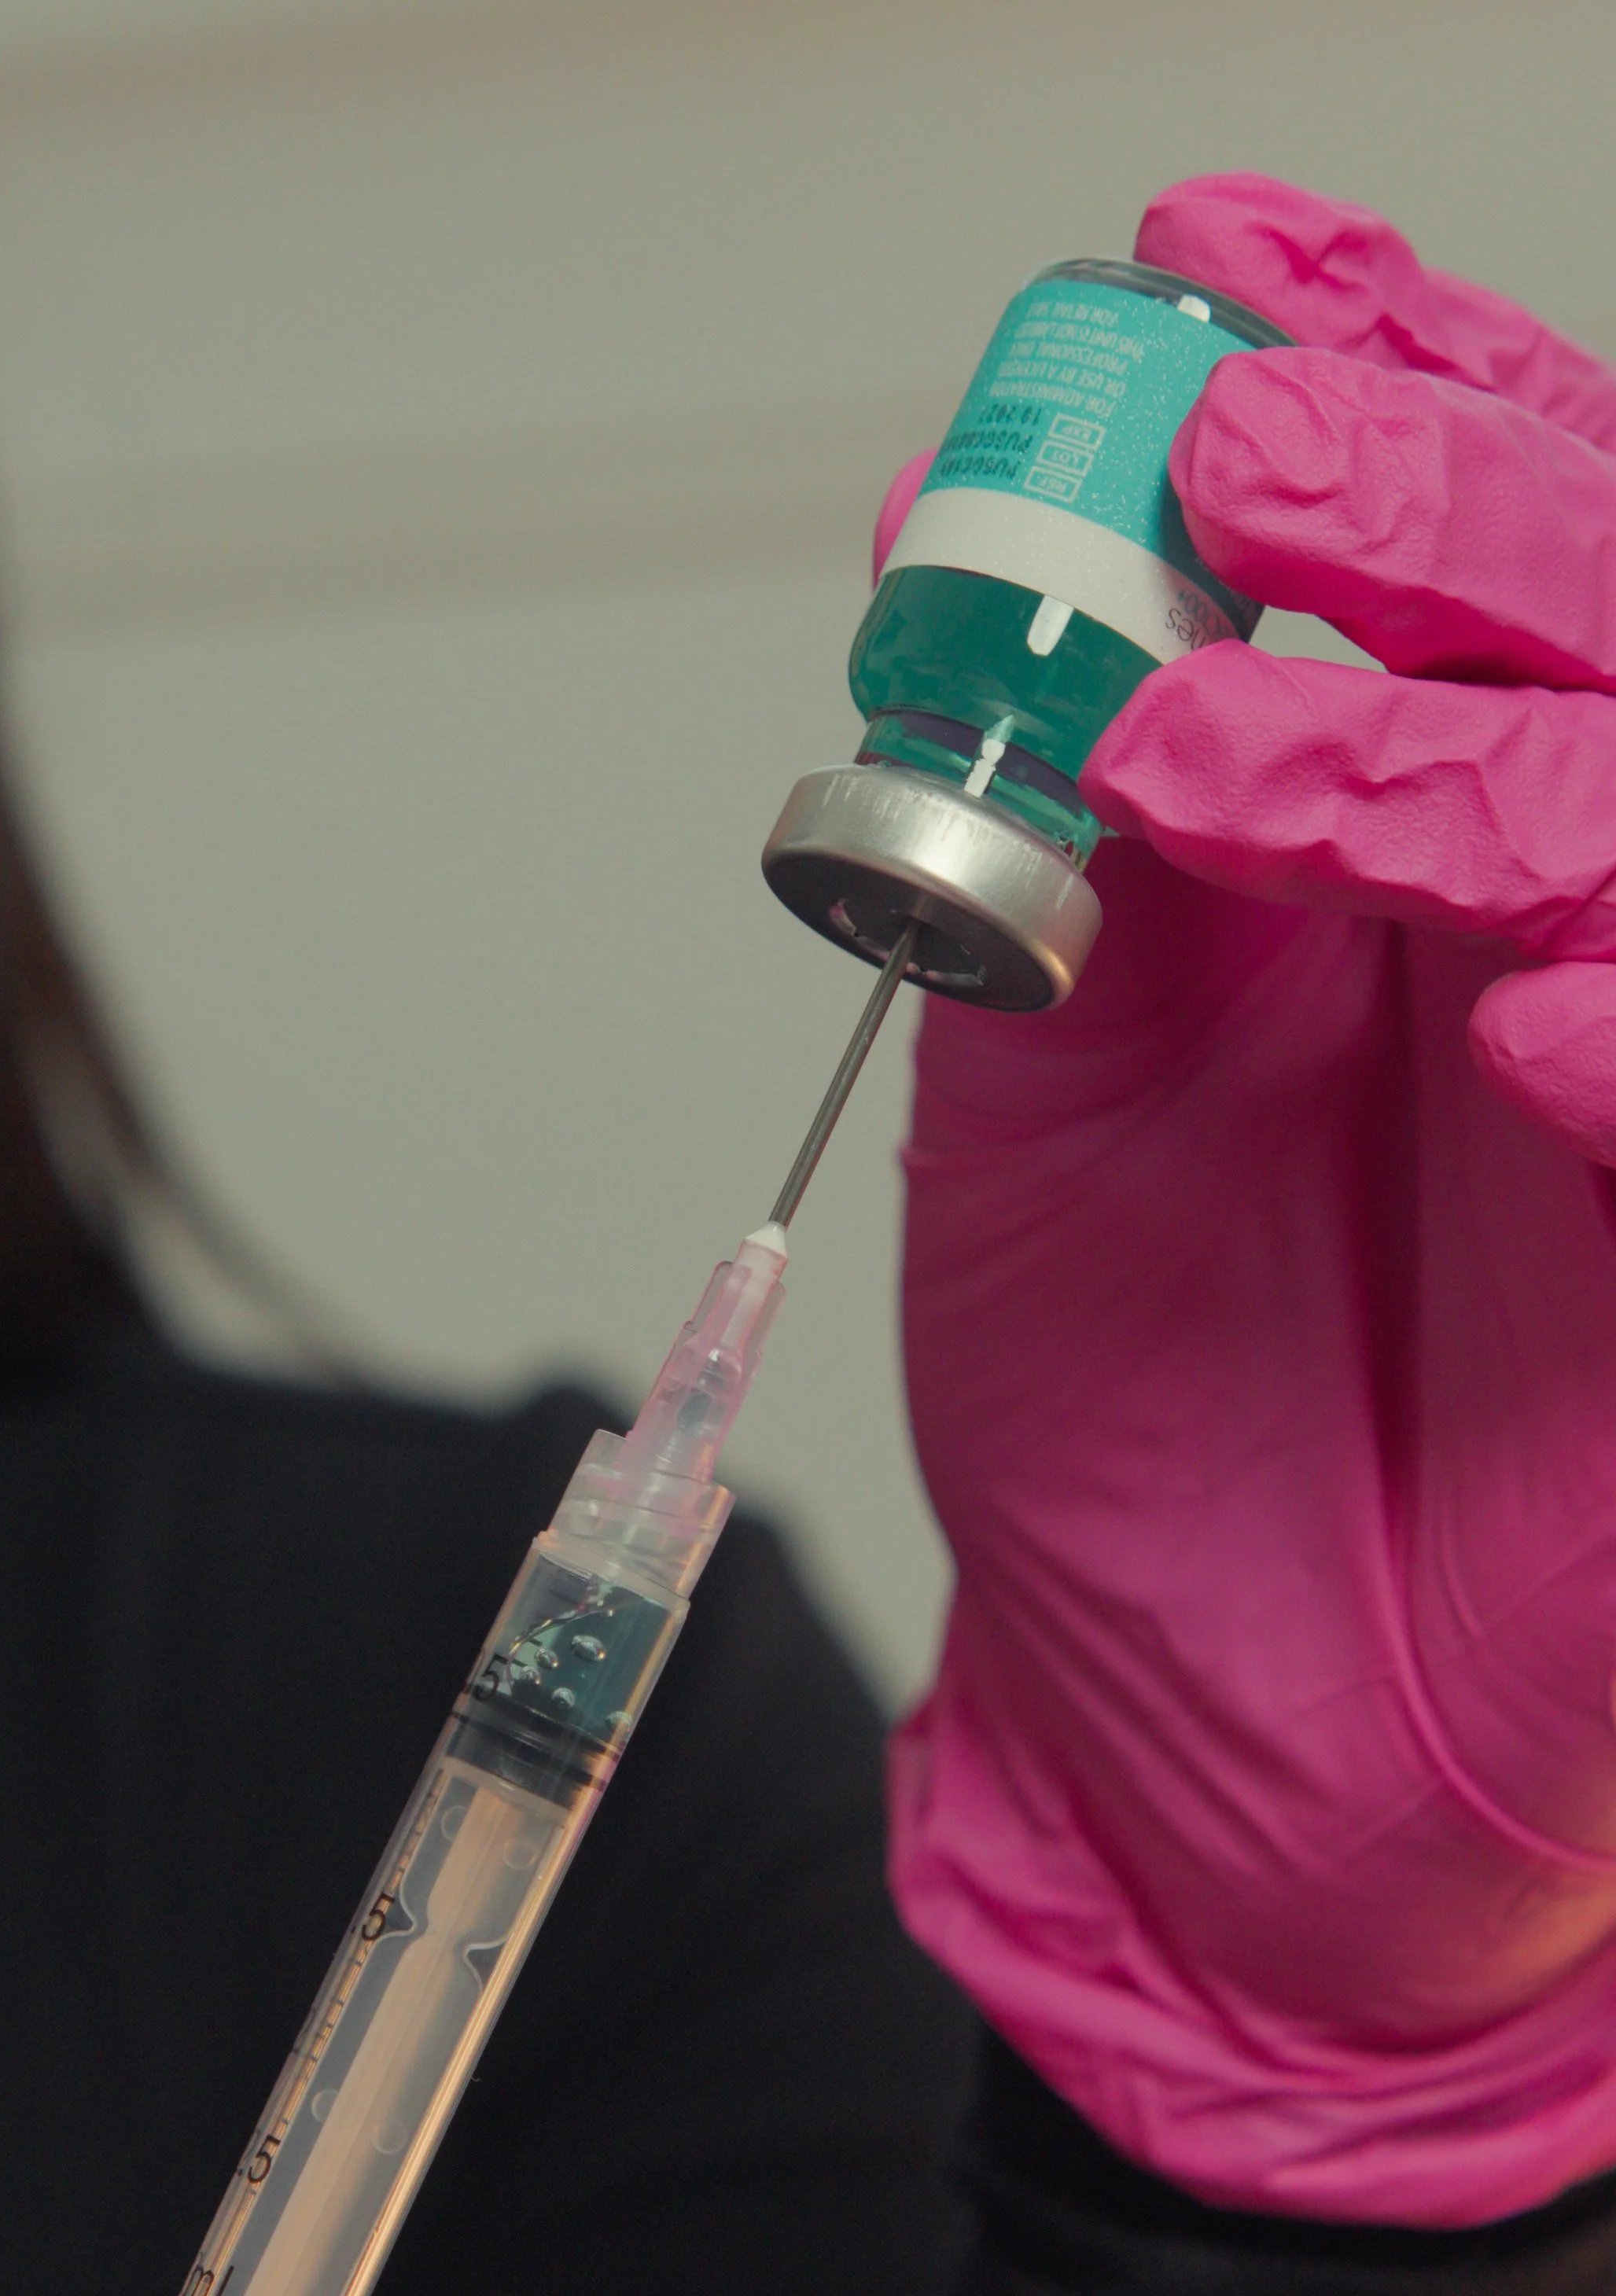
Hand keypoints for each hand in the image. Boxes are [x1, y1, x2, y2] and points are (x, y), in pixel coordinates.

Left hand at [885, 177, 1615, 2222]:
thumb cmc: (1135, 1462)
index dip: (1392, 371)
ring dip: (1500, 746)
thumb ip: (1069, 887)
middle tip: (1250, 442)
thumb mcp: (1047, 1134)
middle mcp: (1585, 955)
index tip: (1212, 271)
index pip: (1488, 548)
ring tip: (1230, 742)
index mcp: (1431, 876)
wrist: (1192, 1787)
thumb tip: (978, 597)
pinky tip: (1529, 1014)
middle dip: (1459, 503)